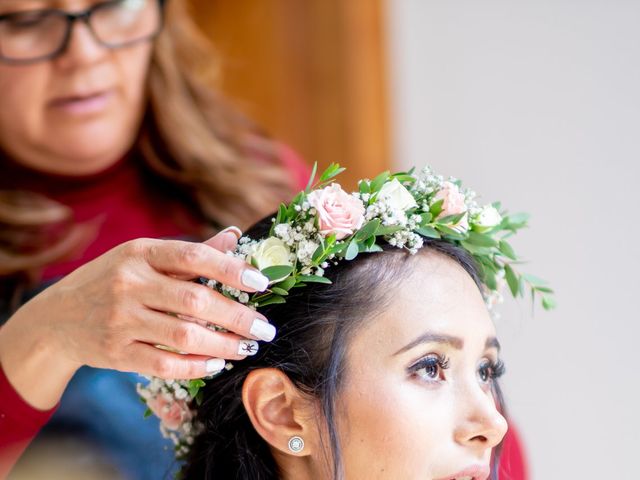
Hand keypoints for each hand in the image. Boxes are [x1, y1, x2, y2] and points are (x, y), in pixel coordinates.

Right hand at [0, 228, 273, 408]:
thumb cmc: (111, 281)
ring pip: (183, 336)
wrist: (55, 319)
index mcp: (140, 253)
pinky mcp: (115, 353)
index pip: (194, 256)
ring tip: (247, 347)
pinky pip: (164, 364)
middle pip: (195, 301)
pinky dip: (196, 366)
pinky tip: (217, 364)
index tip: (262, 284)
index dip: (232, 270)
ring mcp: (120, 320)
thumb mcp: (143, 258)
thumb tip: (234, 236)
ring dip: (223, 345)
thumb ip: (190, 252)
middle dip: (238, 317)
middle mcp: (128, 284)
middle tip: (265, 329)